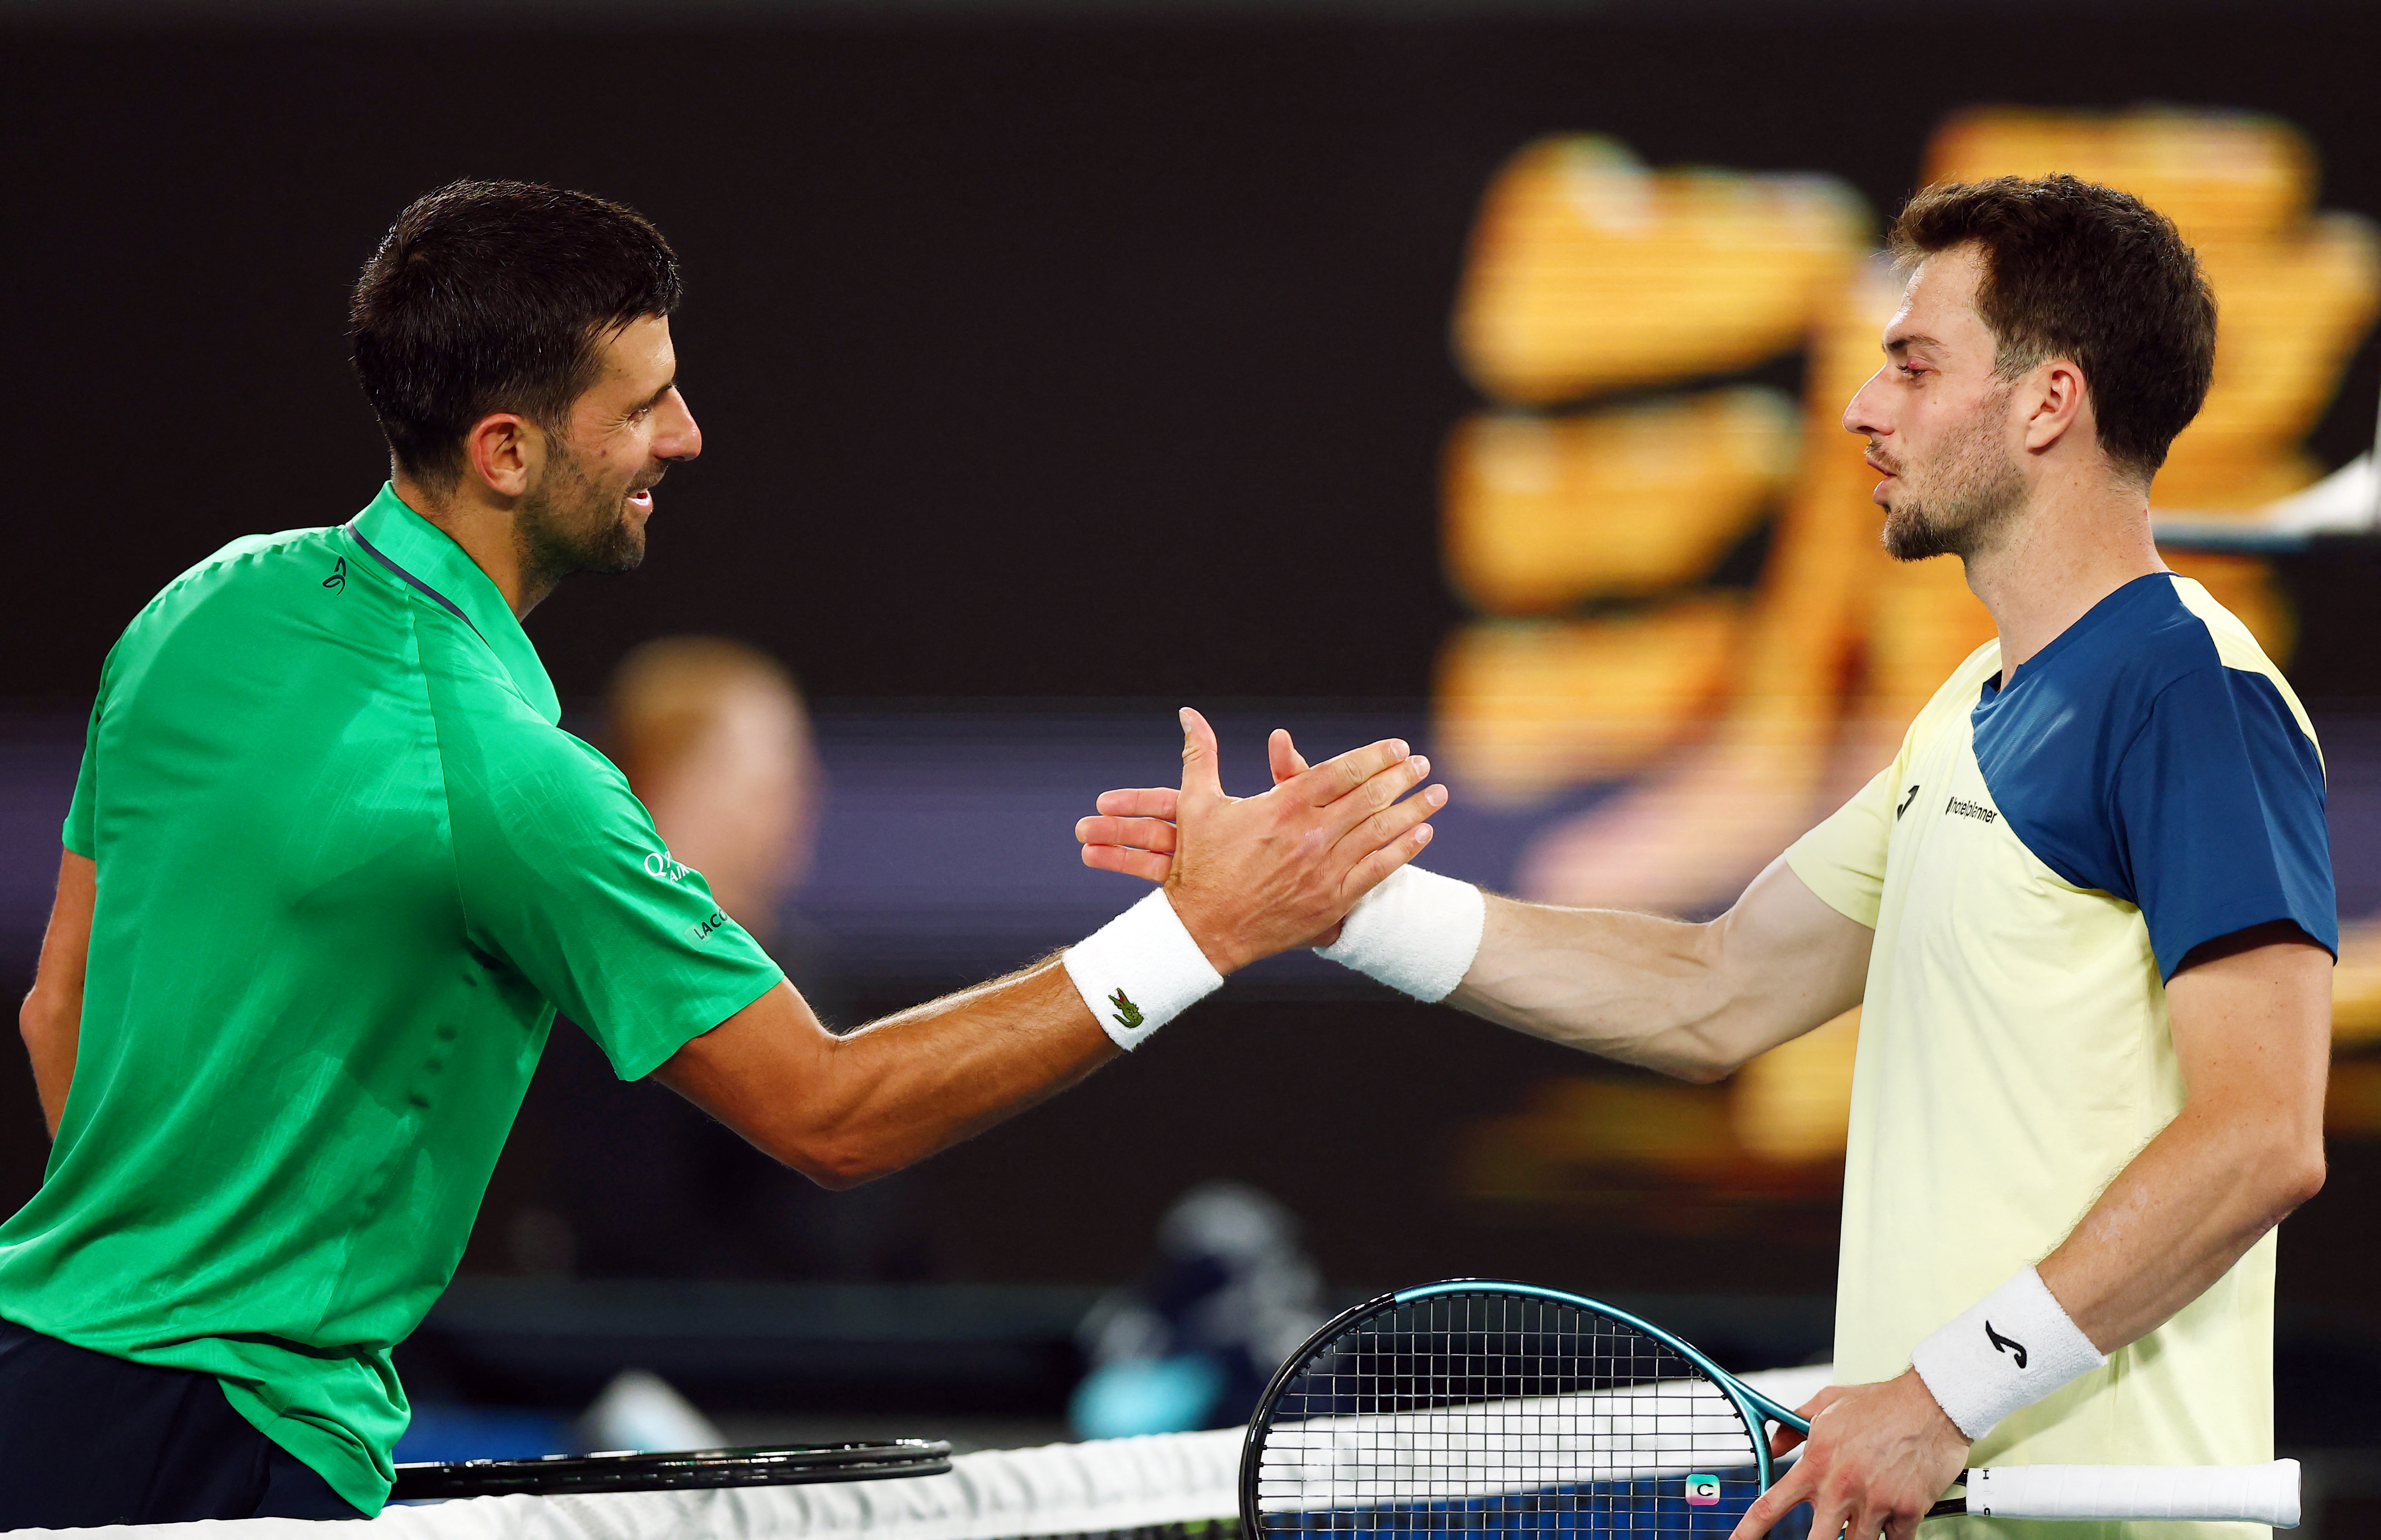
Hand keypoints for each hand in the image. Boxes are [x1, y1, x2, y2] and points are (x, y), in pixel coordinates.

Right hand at [1122, 711, 1443, 971]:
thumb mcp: (1196, 803)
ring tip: (1437, 793)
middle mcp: (1310, 834)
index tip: (1397, 746)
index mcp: (1282, 806)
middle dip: (1401, 776)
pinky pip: (1378, 870)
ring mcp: (1324, 869)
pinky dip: (1404, 850)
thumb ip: (1200, 754)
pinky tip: (1423, 834)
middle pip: (1368, 796)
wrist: (1203, 929)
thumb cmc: (1199, 864)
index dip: (1374, 755)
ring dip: (1413, 808)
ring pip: (1380, 831)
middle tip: (1422, 764)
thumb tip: (1188, 713)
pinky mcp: (1332, 900)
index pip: (1341, 770)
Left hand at [1731, 1371, 1969, 1539]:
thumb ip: (1794, 1427)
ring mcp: (1875, 1503)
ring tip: (1865, 1510)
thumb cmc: (1880, 1403)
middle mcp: (1841, 1488)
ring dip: (1858, 1534)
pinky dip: (1892, 1533)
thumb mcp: (1827, 1404)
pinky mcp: (1907, 1512)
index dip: (1749, 1532)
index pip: (1771, 1507)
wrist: (1931, 1404)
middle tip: (1823, 1533)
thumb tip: (1772, 1445)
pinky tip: (1893, 1514)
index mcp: (1816, 1464)